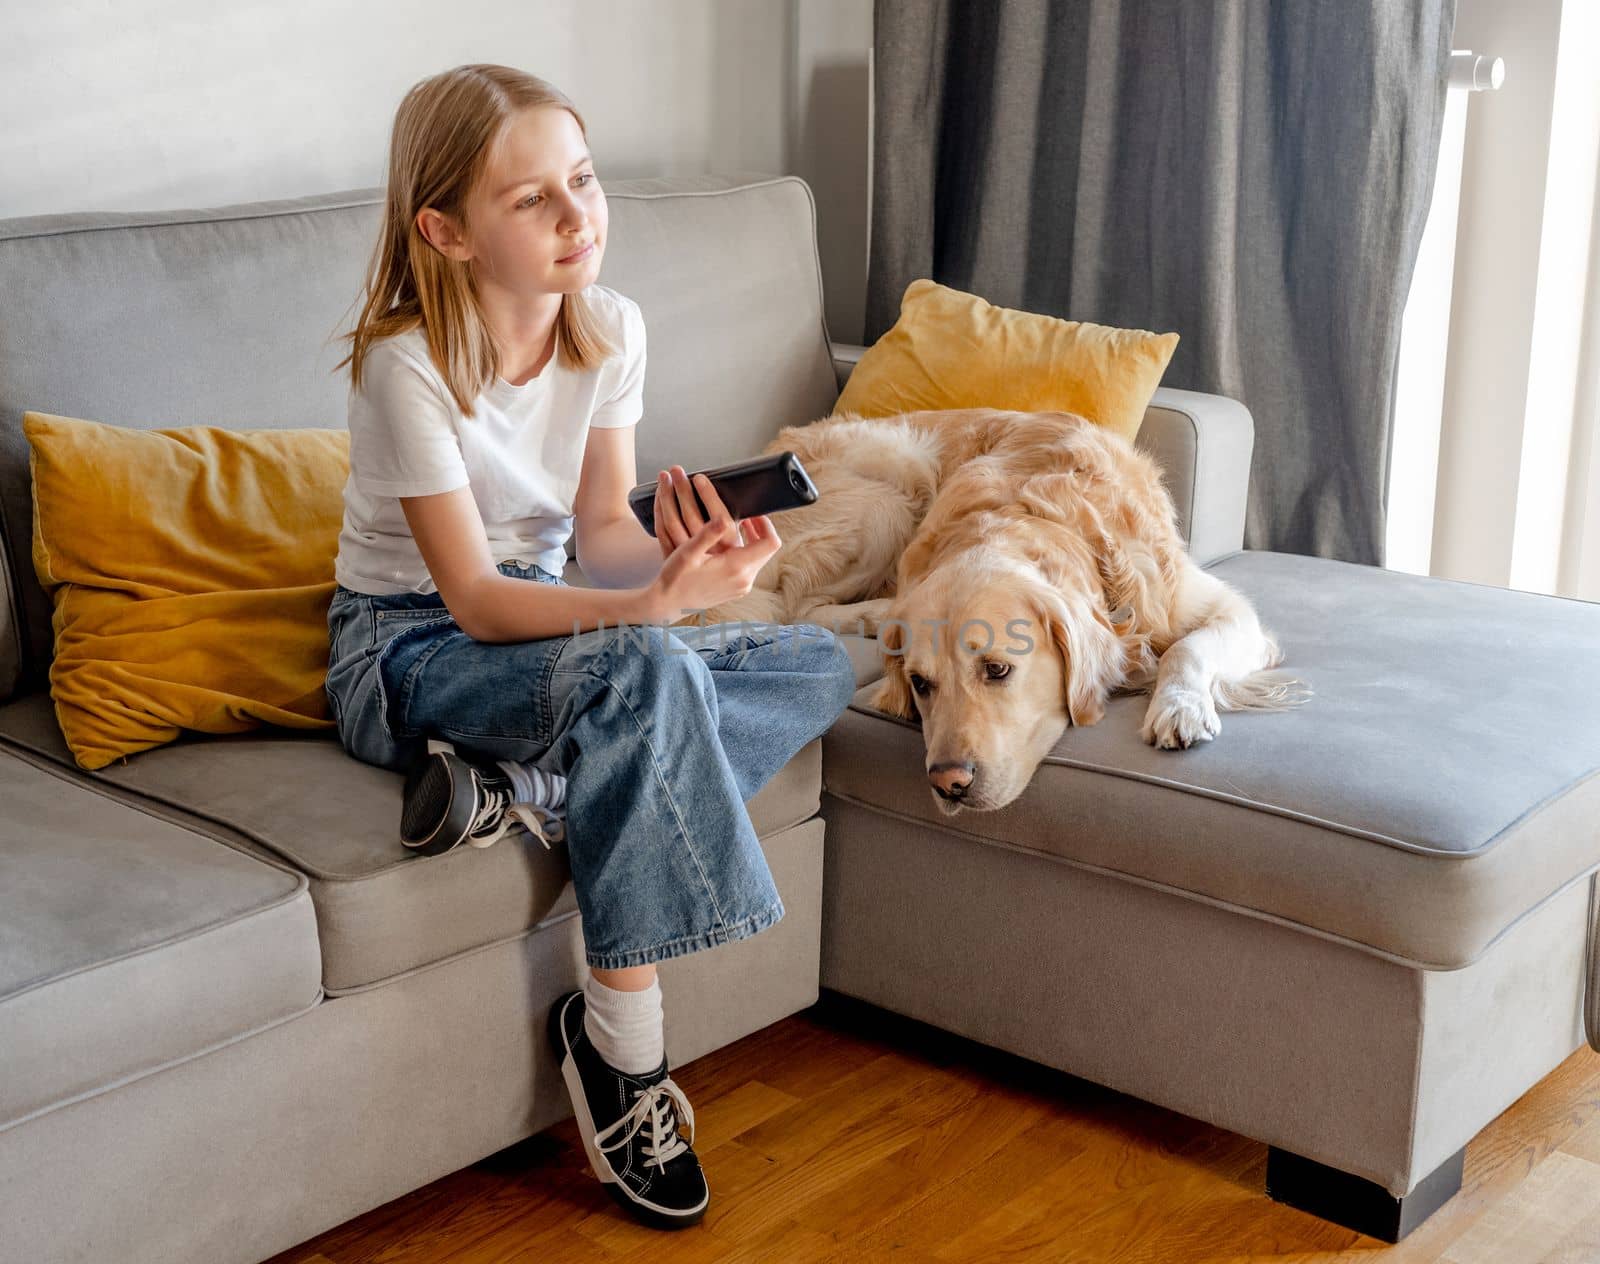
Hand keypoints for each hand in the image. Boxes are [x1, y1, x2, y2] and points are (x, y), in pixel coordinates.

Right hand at [645, 487, 781, 621]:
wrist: (668, 604)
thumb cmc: (675, 577)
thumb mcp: (688, 552)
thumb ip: (708, 534)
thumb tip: (724, 519)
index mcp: (736, 567)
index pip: (770, 542)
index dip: (766, 524)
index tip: (753, 512)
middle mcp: (745, 579)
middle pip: (768, 550)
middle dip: (761, 530)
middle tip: (746, 515)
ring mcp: (742, 587)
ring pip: (760, 558)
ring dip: (754, 541)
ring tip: (739, 525)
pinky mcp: (737, 590)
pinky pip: (751, 568)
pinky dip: (746, 553)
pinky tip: (731, 545)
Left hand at [653, 465, 742, 558]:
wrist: (703, 587)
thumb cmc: (725, 562)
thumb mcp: (740, 545)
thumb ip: (740, 523)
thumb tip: (743, 498)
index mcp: (729, 546)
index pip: (720, 518)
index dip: (709, 496)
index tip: (700, 478)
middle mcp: (708, 552)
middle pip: (691, 516)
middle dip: (682, 489)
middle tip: (677, 471)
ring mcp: (688, 555)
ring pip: (672, 522)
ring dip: (667, 496)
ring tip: (665, 476)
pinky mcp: (673, 556)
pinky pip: (662, 531)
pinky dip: (659, 510)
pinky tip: (658, 496)